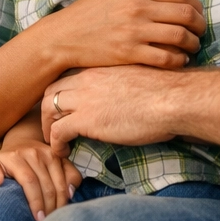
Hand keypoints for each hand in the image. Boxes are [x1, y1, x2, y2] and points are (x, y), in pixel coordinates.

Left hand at [0, 140, 82, 220]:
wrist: (22, 142)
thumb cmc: (6, 161)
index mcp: (17, 157)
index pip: (30, 181)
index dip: (35, 202)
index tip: (37, 219)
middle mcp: (35, 153)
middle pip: (47, 185)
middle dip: (49, 207)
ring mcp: (50, 153)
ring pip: (61, 182)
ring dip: (60, 202)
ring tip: (56, 216)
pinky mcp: (61, 156)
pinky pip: (73, 173)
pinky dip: (72, 188)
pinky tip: (67, 200)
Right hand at [32, 0, 204, 70]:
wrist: (64, 36)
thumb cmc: (89, 13)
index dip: (196, 5)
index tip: (198, 13)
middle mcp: (138, 7)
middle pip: (186, 14)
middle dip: (200, 24)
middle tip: (200, 32)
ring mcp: (134, 31)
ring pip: (180, 36)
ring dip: (193, 43)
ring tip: (192, 47)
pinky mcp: (129, 53)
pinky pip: (166, 58)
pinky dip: (179, 60)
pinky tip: (180, 60)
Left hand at [42, 66, 187, 155]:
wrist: (172, 98)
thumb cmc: (165, 90)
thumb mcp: (136, 78)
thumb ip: (120, 83)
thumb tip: (122, 95)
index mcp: (99, 68)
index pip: (66, 77)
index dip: (61, 92)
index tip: (64, 106)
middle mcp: (86, 80)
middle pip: (51, 90)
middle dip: (47, 108)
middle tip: (52, 123)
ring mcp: (84, 98)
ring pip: (47, 108)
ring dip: (47, 126)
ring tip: (55, 140)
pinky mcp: (86, 120)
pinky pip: (57, 131)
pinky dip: (55, 143)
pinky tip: (62, 151)